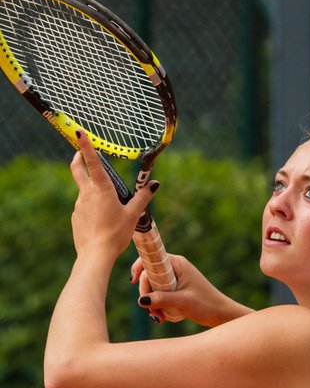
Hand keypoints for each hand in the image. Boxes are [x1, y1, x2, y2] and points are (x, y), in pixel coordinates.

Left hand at [70, 131, 158, 264]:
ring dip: (92, 190)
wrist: (95, 256)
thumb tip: (155, 184)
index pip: (92, 162)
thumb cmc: (116, 234)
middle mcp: (87, 193)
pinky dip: (91, 208)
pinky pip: (83, 207)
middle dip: (78, 157)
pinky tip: (101, 222)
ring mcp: (79, 205)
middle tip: (80, 152)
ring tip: (108, 208)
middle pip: (77, 169)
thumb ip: (142, 198)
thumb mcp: (133, 215)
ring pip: (84, 191)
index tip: (79, 132)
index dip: (85, 145)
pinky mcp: (76, 217)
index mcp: (102, 189)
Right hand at [130, 254, 252, 326]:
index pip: (151, 258)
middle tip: (151, 310)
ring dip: (152, 303)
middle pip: (148, 275)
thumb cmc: (206, 304)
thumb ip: (162, 299)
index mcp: (177, 264)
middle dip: (146, 293)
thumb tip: (141, 299)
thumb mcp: (182, 302)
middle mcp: (174, 268)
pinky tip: (163, 317)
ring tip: (159, 317)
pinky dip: (158, 306)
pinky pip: (159, 294)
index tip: (132, 281)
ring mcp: (174, 279)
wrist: (220, 314)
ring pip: (152, 287)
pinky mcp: (174, 289)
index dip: (139, 267)